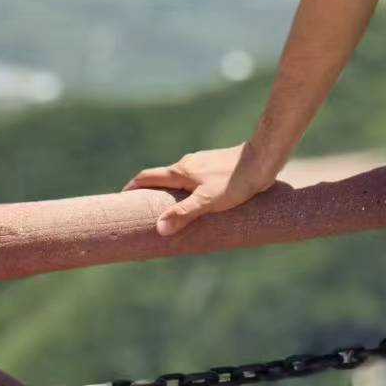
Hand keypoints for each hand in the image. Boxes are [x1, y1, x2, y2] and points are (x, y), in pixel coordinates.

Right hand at [122, 144, 279, 236]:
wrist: (263, 158)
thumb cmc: (236, 181)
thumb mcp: (208, 201)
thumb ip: (184, 213)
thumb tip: (158, 228)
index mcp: (181, 171)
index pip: (147, 176)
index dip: (132, 187)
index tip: (121, 199)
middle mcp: (188, 164)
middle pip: (161, 178)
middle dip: (149, 193)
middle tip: (142, 211)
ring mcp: (202, 163)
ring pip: (179, 178)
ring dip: (169, 192)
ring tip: (169, 211)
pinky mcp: (215, 166)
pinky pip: (194, 179)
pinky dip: (187, 190)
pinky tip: (197, 202)